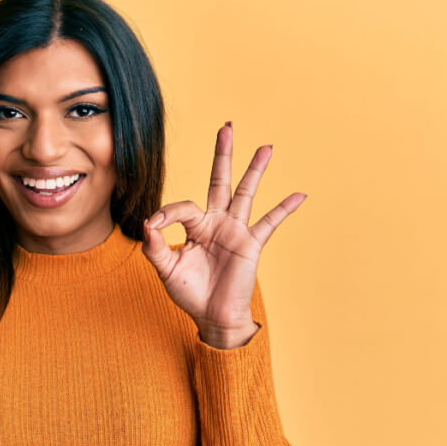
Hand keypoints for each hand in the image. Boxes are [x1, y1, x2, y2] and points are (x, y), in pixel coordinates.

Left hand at [141, 121, 305, 344]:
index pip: (182, 207)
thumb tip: (147, 222)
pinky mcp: (251, 244)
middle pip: (220, 181)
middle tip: (226, 128)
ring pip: (246, 193)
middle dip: (223, 155)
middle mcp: (217, 222)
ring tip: (266, 147)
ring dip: (255, 170)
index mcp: (195, 226)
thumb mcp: (166, 269)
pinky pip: (269, 223)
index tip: (154, 224)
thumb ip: (155, 246)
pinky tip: (299, 194)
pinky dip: (284, 209)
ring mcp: (236, 231)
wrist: (213, 317)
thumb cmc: (189, 292)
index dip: (167, 213)